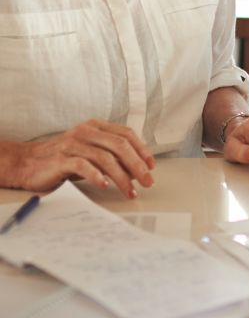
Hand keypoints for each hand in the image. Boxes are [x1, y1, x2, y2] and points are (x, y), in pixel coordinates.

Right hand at [6, 120, 155, 196]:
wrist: (27, 163)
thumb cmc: (64, 159)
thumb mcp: (91, 153)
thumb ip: (112, 156)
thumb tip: (139, 169)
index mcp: (96, 126)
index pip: (126, 134)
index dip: (142, 150)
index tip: (152, 166)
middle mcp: (86, 131)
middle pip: (120, 146)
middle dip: (137, 165)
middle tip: (147, 182)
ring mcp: (73, 144)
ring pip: (105, 158)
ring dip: (122, 177)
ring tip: (130, 191)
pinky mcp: (61, 159)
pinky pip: (83, 165)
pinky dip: (97, 176)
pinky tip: (105, 186)